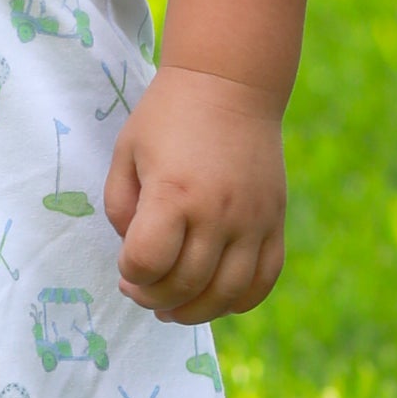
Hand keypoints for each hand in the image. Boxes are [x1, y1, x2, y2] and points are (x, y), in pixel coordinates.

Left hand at [105, 66, 287, 324]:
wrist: (230, 85)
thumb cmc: (167, 117)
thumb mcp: (125, 154)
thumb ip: (121, 209)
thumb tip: (138, 258)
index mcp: (173, 193)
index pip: (147, 262)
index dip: (130, 275)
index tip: (125, 267)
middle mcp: (217, 212)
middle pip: (185, 285)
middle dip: (154, 298)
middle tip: (142, 290)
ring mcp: (252, 220)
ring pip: (226, 294)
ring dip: (194, 312)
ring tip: (173, 306)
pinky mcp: (275, 222)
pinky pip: (263, 280)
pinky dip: (238, 300)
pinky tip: (215, 296)